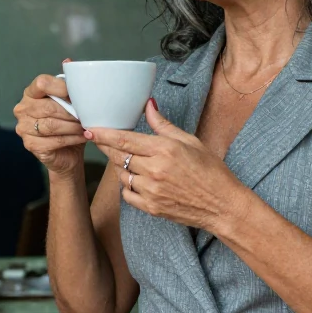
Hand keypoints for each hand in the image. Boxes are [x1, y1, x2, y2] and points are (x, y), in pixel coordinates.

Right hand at [13, 62, 87, 176]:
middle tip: (87, 116)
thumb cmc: (69, 123)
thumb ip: (69, 83)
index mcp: (30, 92)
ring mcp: (23, 128)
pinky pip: (54, 140)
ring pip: (52, 125)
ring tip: (86, 127)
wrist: (67, 152)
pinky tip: (83, 137)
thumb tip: (69, 62)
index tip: (78, 95)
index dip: (61, 87)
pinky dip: (72, 139)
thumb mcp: (70, 102)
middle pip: (48, 107)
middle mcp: (22, 108)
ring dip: (73, 126)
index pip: (42, 83)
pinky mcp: (30, 145)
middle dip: (71, 112)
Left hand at [90, 100, 247, 231]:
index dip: (103, 134)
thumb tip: (148, 105)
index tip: (89, 130)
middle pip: (118, 156)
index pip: (124, 139)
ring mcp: (151, 190)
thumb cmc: (210, 171)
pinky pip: (127, 194)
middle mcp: (154, 169)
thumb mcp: (190, 141)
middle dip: (107, 148)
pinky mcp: (151, 207)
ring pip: (121, 175)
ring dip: (121, 167)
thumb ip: (163, 125)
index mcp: (164, 149)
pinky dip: (128, 186)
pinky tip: (139, 180)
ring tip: (133, 162)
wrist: (222, 205)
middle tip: (101, 141)